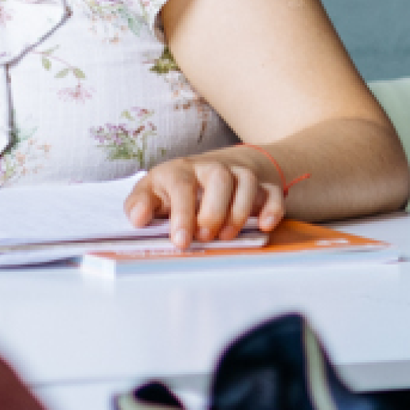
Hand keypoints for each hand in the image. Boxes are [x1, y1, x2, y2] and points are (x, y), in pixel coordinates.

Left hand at [123, 147, 296, 247]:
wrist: (211, 168)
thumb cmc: (176, 188)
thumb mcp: (152, 192)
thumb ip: (140, 204)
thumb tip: (138, 218)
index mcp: (181, 170)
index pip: (182, 186)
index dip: (182, 215)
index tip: (182, 241)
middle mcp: (211, 168)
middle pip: (219, 178)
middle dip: (213, 212)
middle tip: (204, 237)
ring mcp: (238, 174)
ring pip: (247, 182)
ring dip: (238, 212)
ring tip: (226, 236)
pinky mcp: (261, 185)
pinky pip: (272, 192)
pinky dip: (272, 209)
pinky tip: (264, 226)